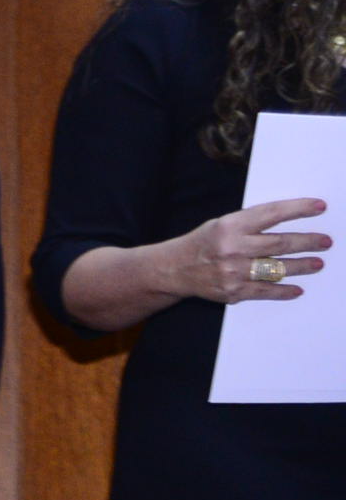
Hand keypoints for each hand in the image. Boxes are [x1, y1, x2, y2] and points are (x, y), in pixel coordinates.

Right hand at [168, 197, 327, 302]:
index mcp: (230, 226)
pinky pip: (266, 292)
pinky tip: (297, 289)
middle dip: (308, 242)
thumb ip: (252, 224)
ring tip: (317, 263)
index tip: (319, 207)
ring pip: (278, 269)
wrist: (174, 270)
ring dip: (302, 266)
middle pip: (281, 243)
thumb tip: (289, 222)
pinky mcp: (234, 292)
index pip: (272, 214)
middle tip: (325, 241)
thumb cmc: (203, 244)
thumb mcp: (223, 224)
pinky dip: (284, 291)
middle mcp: (233, 248)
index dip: (299, 209)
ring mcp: (234, 272)